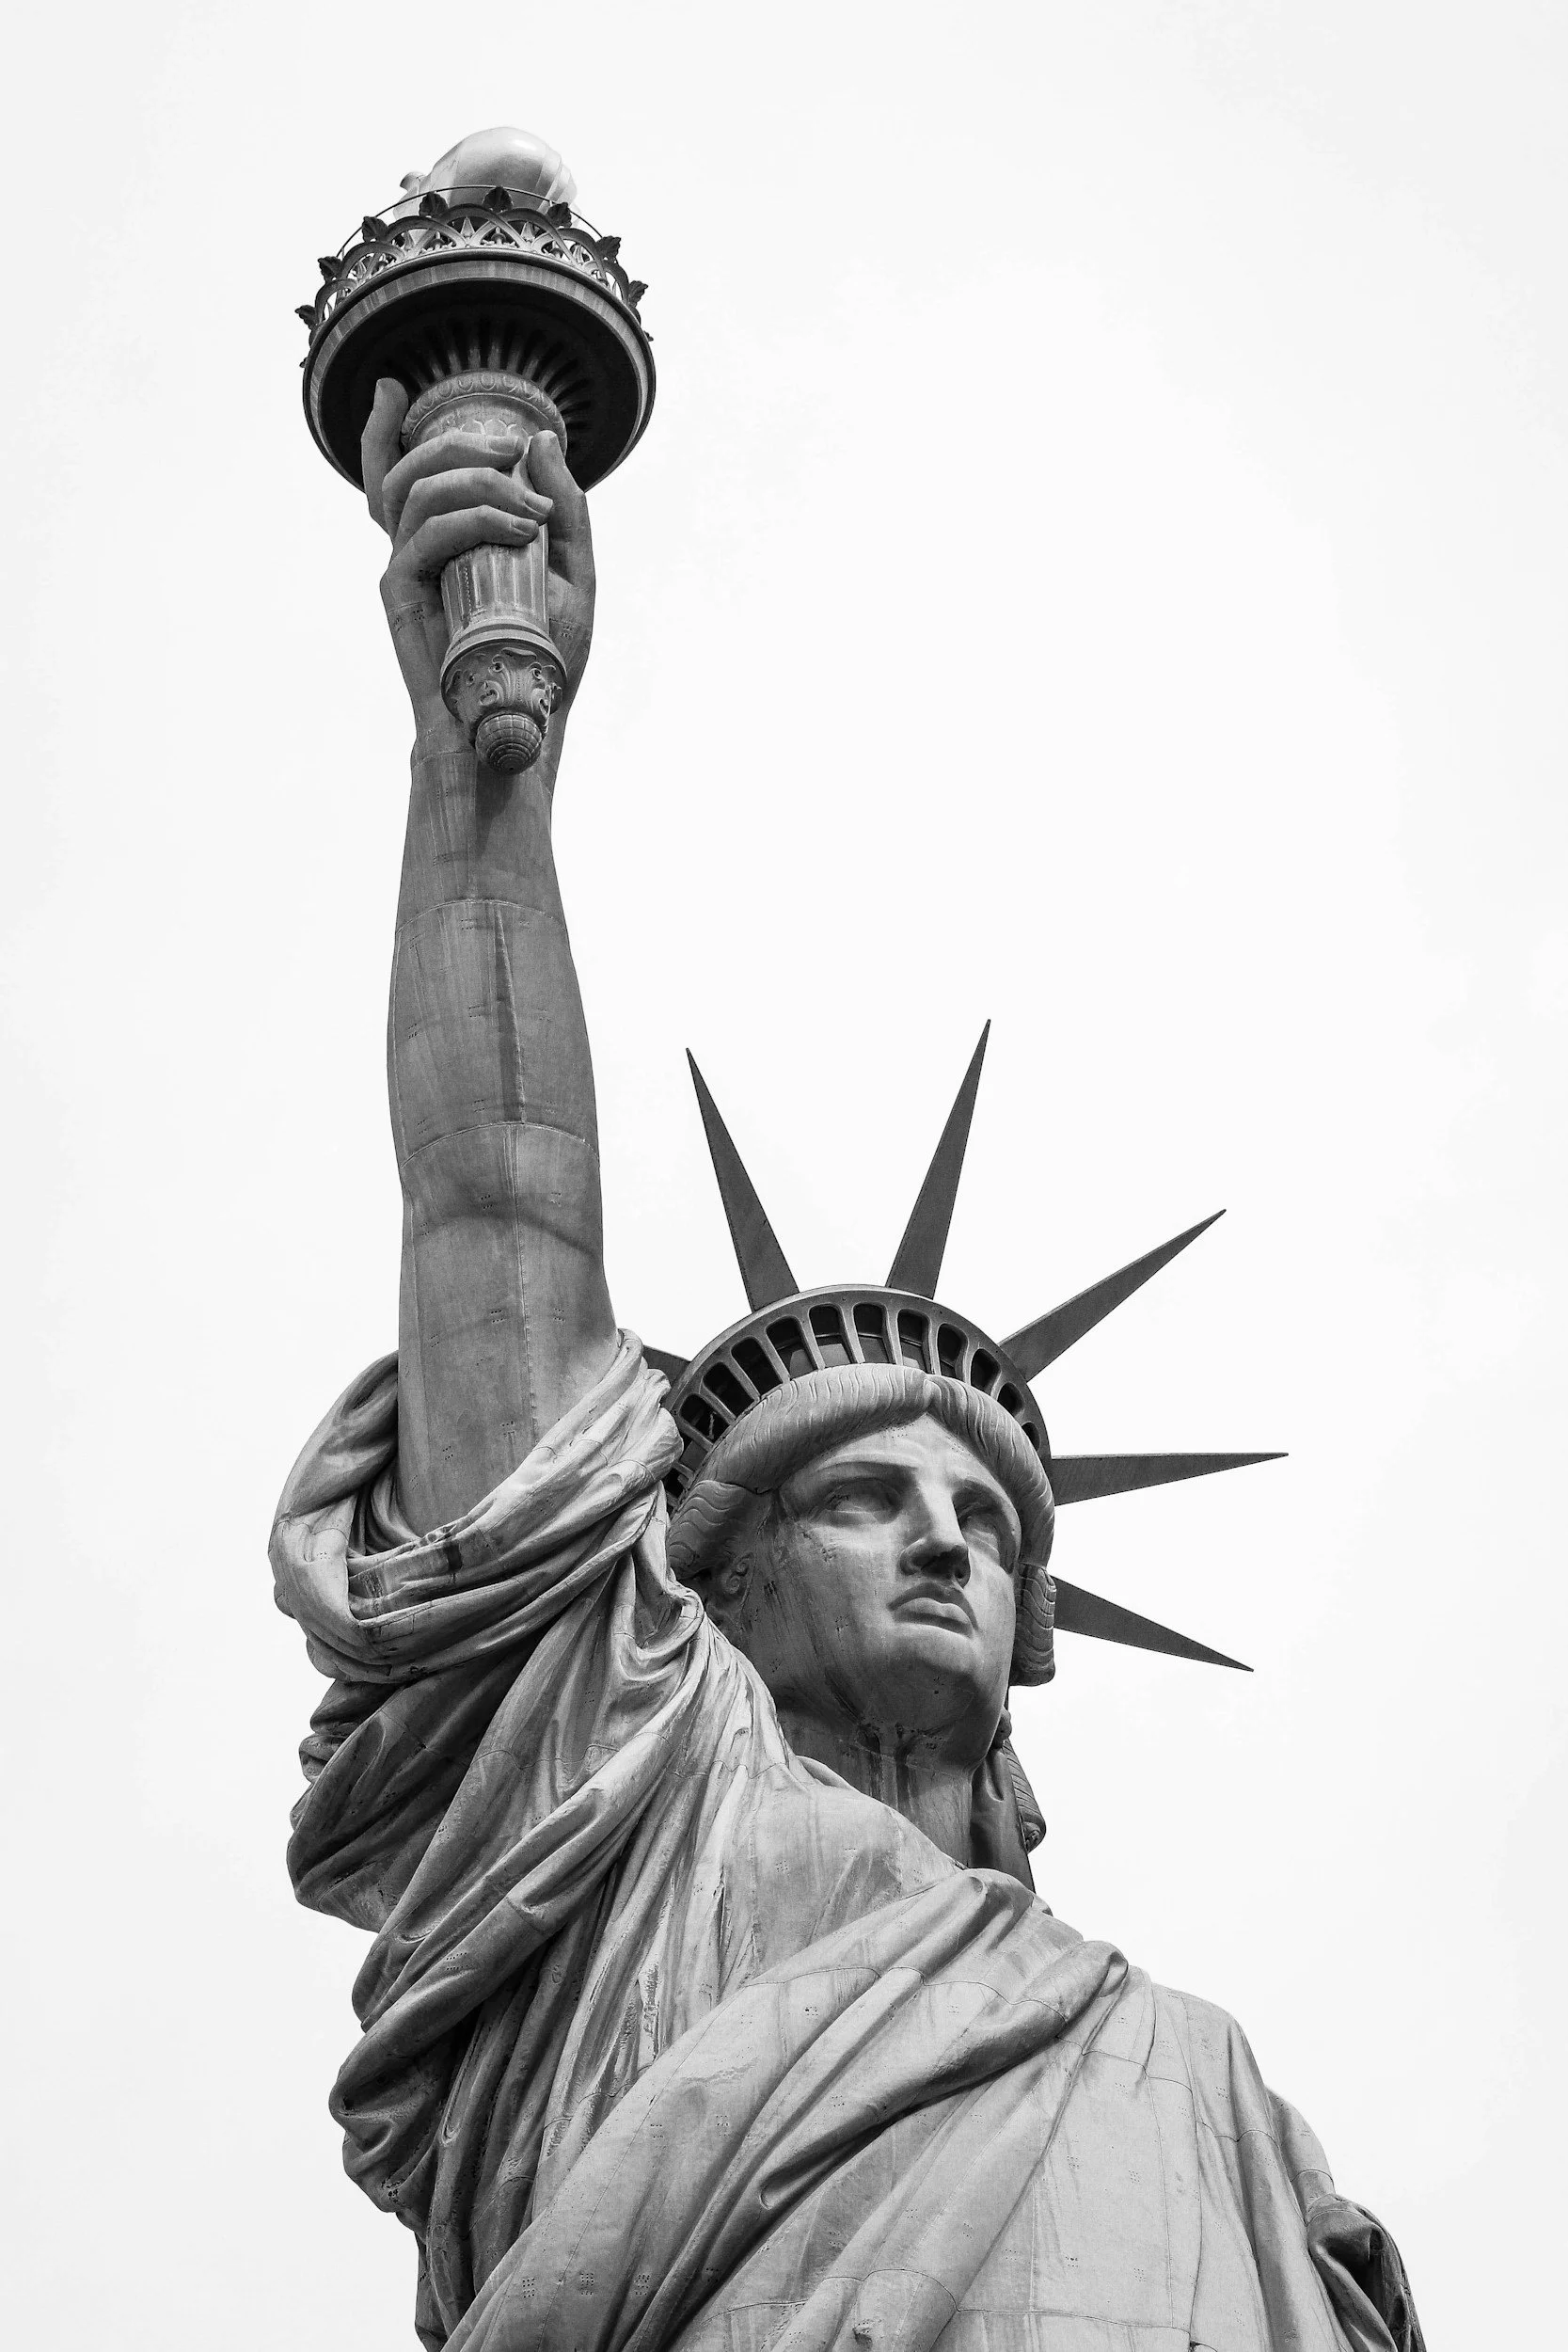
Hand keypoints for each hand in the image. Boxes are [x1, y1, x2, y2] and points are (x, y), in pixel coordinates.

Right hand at [360, 378, 596, 737]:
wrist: (521, 718)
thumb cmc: (543, 656)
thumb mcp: (570, 571)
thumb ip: (564, 508)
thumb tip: (541, 441)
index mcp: (446, 541)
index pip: (398, 475)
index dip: (379, 429)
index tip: (393, 388)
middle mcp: (419, 549)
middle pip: (408, 468)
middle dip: (458, 443)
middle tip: (509, 450)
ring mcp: (406, 569)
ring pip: (414, 491)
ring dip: (474, 482)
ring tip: (528, 508)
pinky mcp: (401, 593)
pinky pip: (422, 535)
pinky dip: (470, 519)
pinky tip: (514, 529)